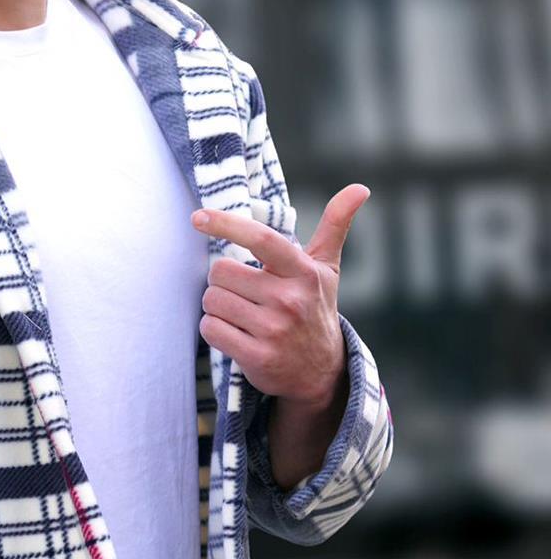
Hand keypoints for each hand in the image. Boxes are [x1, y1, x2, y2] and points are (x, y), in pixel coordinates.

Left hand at [191, 184, 368, 406]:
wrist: (321, 371)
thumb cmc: (316, 309)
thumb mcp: (327, 269)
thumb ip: (336, 225)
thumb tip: (360, 188)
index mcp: (303, 272)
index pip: (261, 239)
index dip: (227, 224)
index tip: (198, 217)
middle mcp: (289, 299)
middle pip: (221, 272)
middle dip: (222, 281)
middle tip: (241, 291)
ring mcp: (274, 330)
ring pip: (212, 301)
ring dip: (216, 306)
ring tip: (240, 314)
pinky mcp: (257, 356)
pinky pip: (211, 329)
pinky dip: (214, 329)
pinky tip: (234, 333)